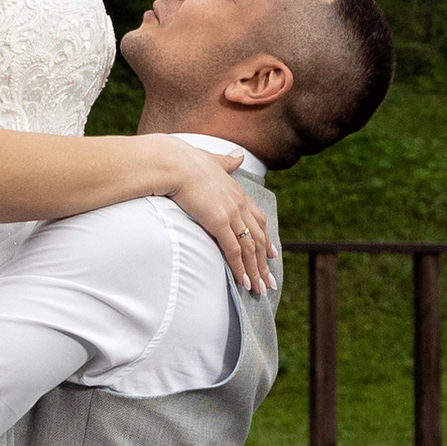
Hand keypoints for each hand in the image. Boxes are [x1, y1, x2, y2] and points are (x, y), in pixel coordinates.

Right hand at [164, 145, 275, 294]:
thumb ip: (226, 162)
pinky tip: (244, 282)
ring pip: (250, 249)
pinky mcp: (219, 223)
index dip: (266, 238)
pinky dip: (240, 268)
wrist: (173, 162)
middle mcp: (239, 204)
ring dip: (255, 272)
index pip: (258, 220)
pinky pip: (233, 251)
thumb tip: (238, 155)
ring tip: (259, 290)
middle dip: (264, 264)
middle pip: (258, 239)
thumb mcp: (211, 160)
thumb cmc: (185, 160)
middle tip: (269, 282)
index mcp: (237, 192)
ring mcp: (231, 214)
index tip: (273, 254)